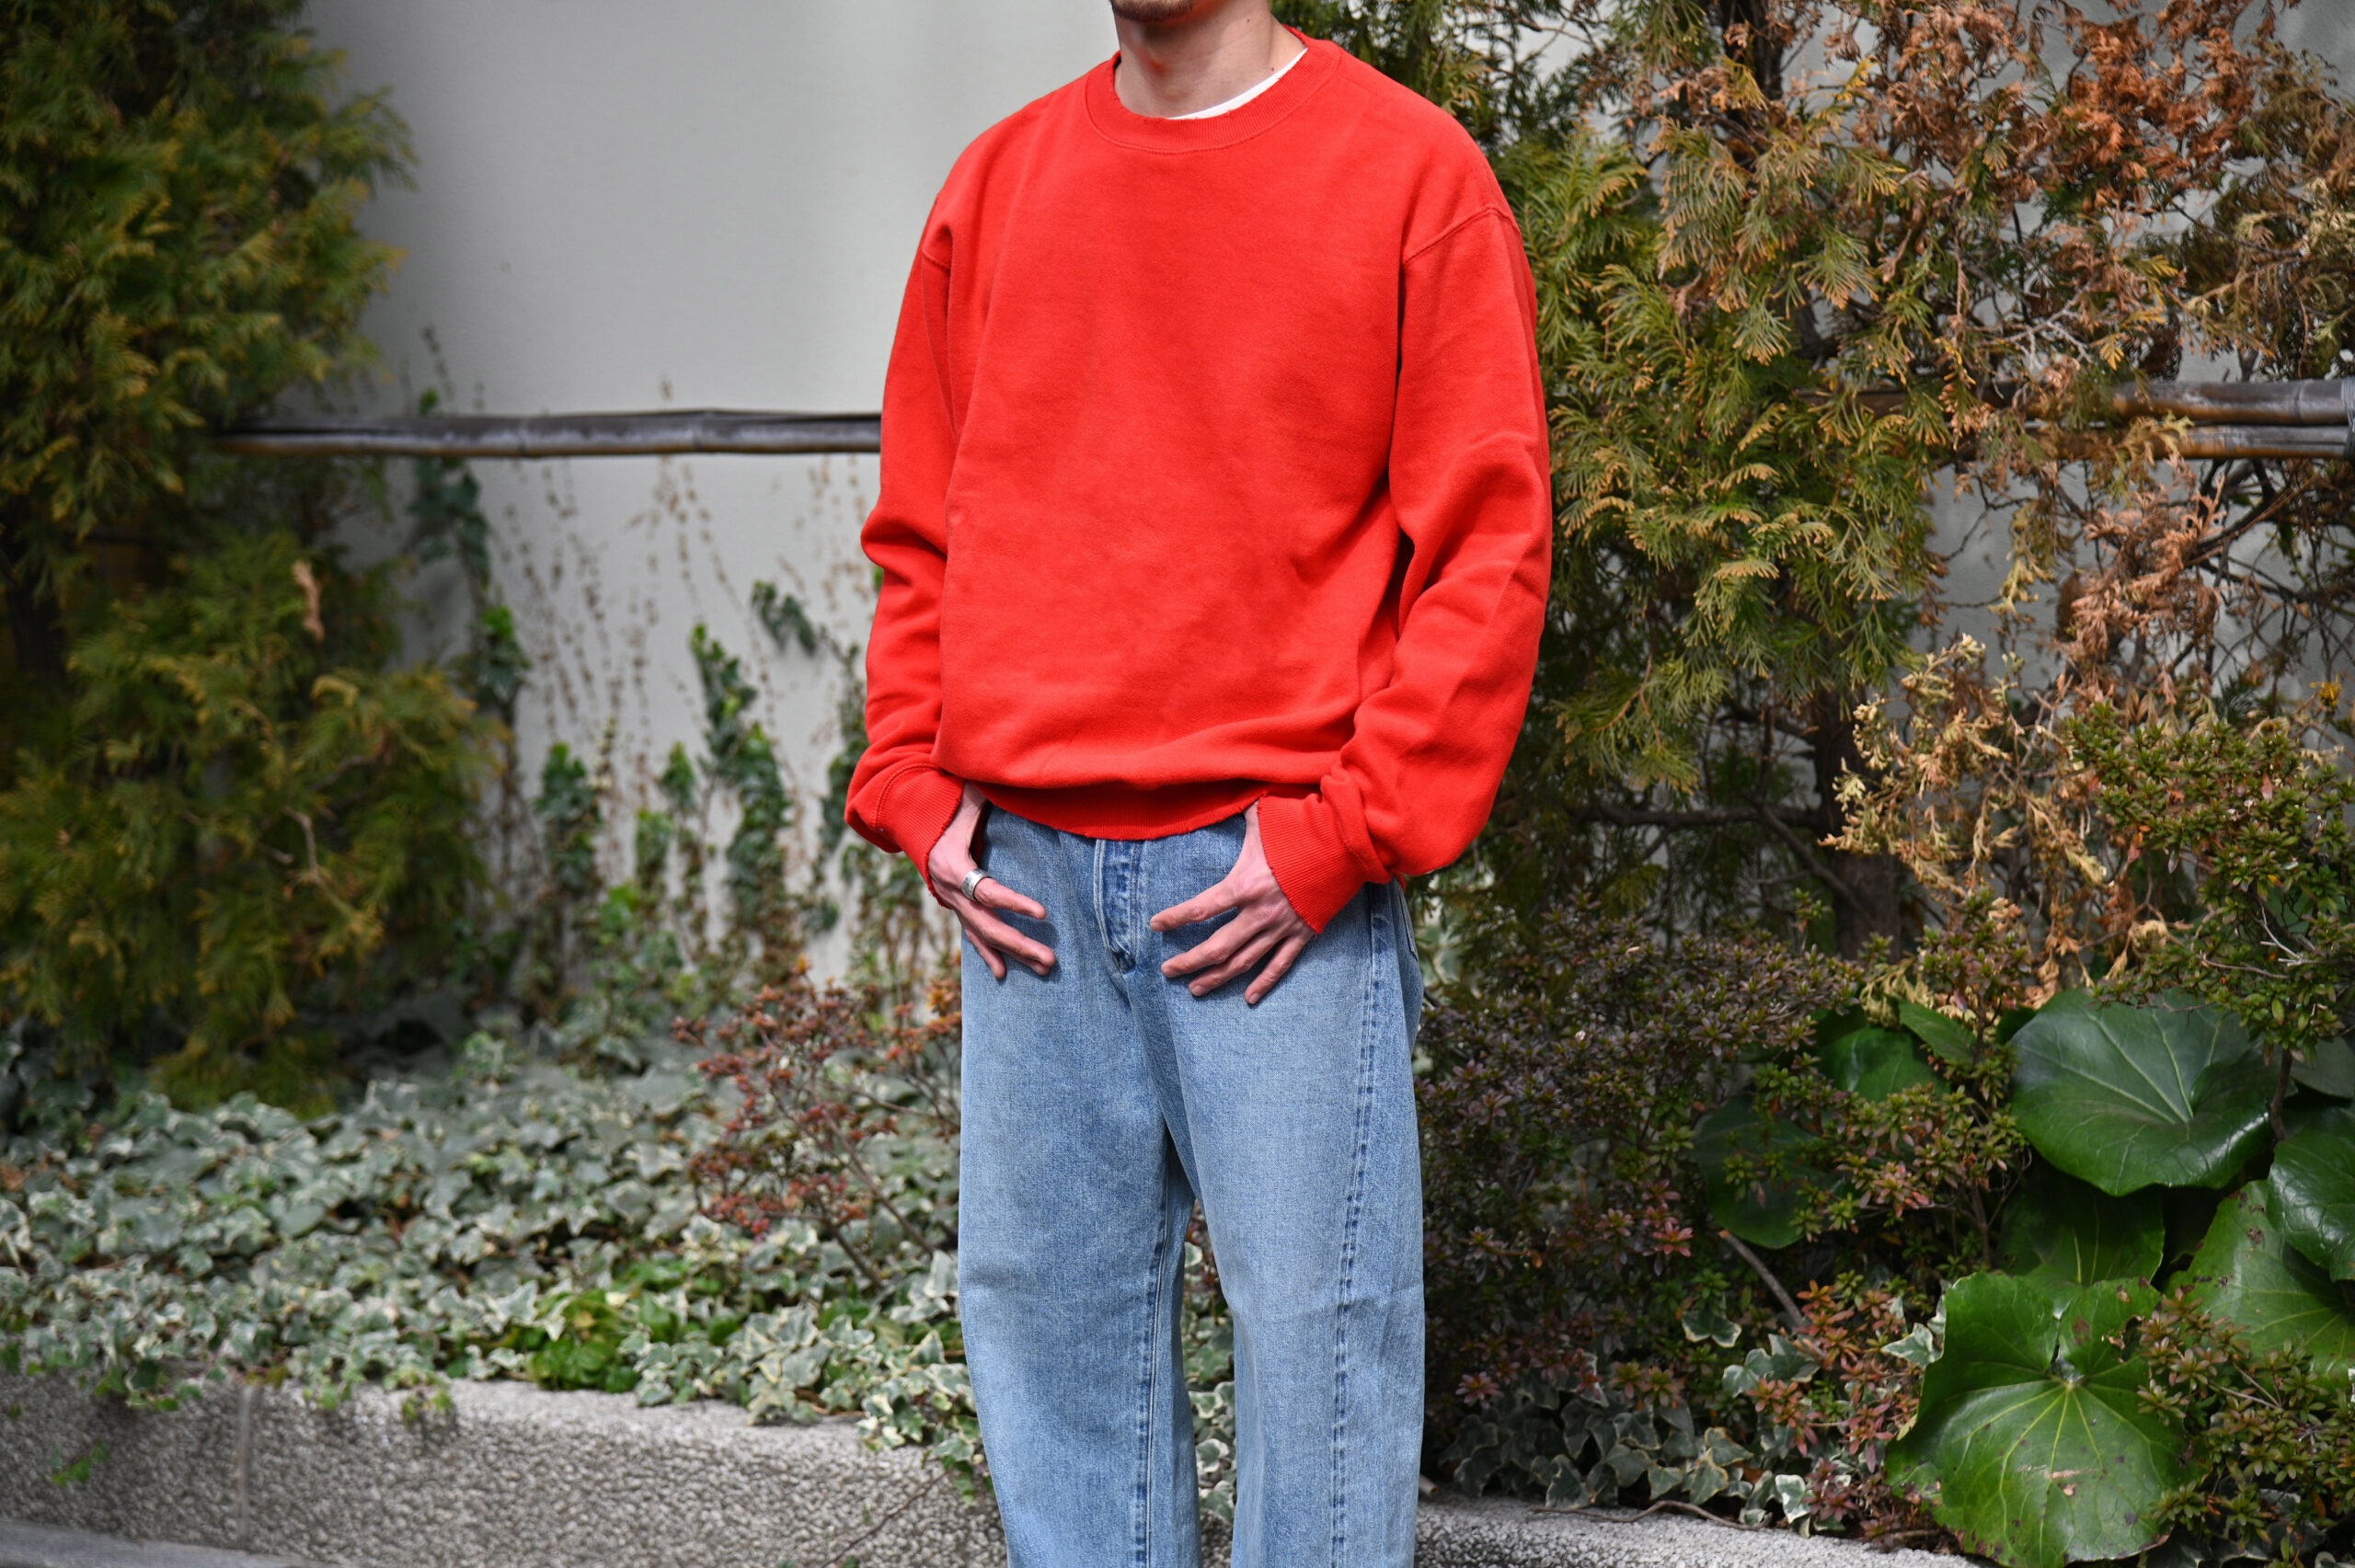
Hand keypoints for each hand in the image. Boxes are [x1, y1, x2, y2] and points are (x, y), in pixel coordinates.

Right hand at [927, 782, 1053, 980]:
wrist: (911, 825)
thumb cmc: (945, 809)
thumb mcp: (964, 801)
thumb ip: (984, 797)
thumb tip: (1010, 776)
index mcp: (953, 865)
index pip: (988, 891)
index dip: (1015, 903)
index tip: (1044, 914)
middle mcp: (951, 891)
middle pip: (988, 924)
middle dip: (1020, 943)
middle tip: (1051, 960)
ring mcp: (952, 903)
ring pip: (983, 935)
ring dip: (1013, 953)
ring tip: (1044, 969)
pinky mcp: (955, 908)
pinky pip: (972, 936)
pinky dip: (987, 955)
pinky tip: (1004, 974)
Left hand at [1150, 802, 1314, 1004]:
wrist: (1346, 845)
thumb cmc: (1300, 828)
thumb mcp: (1263, 818)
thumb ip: (1239, 815)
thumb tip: (1224, 795)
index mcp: (1245, 885)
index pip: (1200, 908)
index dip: (1175, 918)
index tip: (1156, 926)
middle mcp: (1260, 912)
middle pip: (1217, 947)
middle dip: (1189, 961)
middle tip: (1168, 970)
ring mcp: (1282, 927)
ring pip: (1244, 962)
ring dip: (1217, 978)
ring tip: (1195, 989)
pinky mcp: (1303, 934)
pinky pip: (1280, 965)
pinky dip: (1264, 983)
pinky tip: (1248, 998)